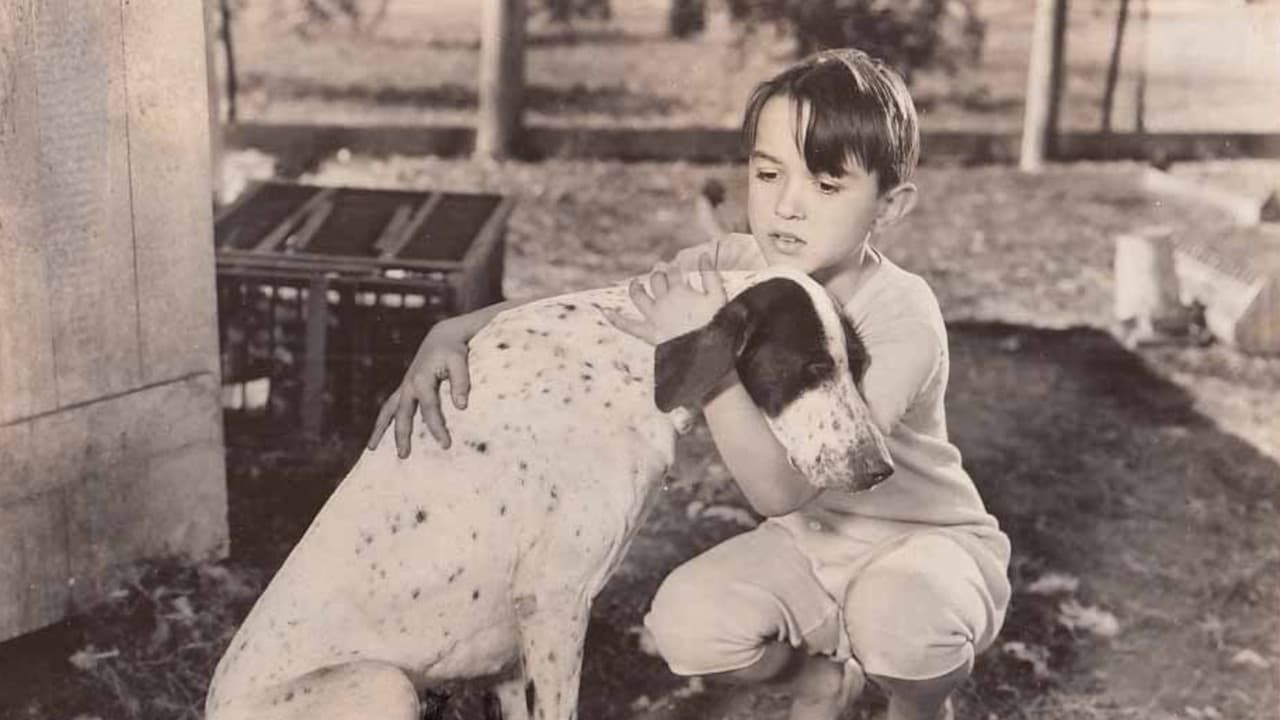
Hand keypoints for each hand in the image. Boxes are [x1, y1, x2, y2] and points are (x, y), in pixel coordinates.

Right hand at [366, 318, 471, 456]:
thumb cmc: (453, 350)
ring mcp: (405, 386)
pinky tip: (380, 436)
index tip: (445, 445)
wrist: (442, 338)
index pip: (429, 408)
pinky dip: (384, 421)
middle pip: (402, 413)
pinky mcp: (405, 388)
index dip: (437, 427)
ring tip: (371, 448)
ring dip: (380, 429)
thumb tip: (462, 407)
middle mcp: (409, 384)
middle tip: (404, 456)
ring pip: (388, 410)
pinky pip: (390, 407)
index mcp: (422, 379)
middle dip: (402, 435)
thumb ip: (461, 382)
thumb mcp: (459, 361)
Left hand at [603, 253, 726, 344]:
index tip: (678, 269)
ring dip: (635, 288)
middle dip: (658, 273)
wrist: (707, 352)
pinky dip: (616, 319)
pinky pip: (628, 326)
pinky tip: (605, 311)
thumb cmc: (716, 323)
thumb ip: (711, 274)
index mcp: (679, 290)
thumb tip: (705, 254)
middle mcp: (663, 301)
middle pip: (656, 280)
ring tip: (635, 283)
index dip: (675, 268)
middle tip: (660, 271)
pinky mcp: (648, 333)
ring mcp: (653, 316)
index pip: (674, 272)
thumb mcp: (718, 296)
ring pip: (638, 296)